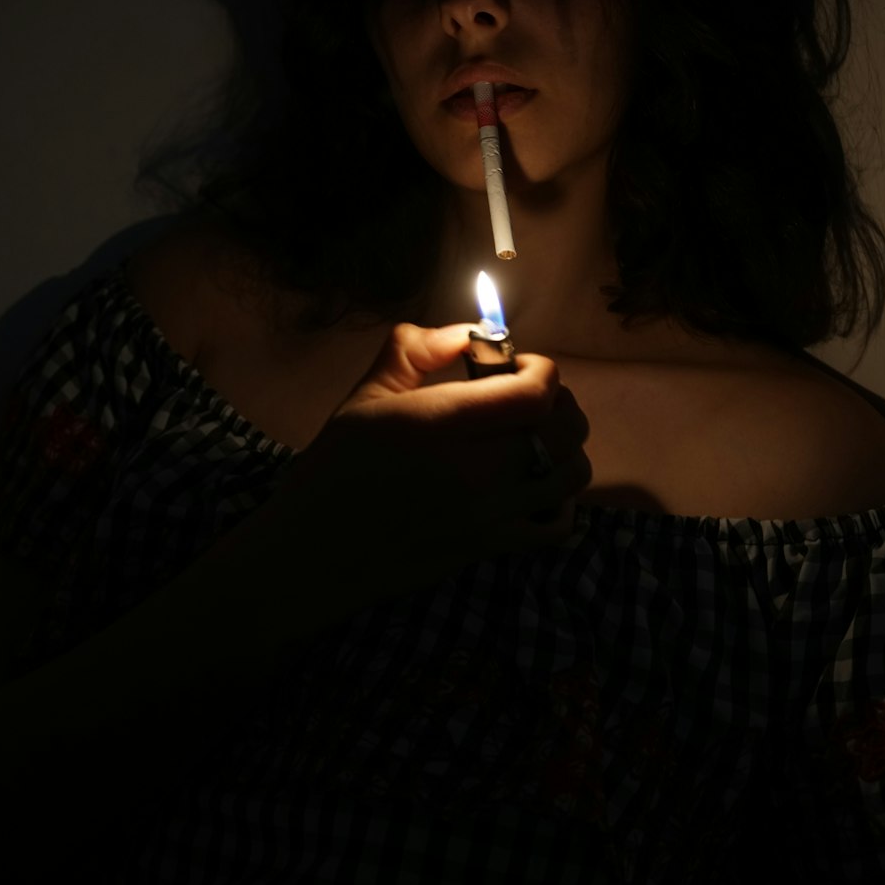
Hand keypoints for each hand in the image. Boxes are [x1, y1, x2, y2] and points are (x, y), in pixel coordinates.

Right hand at [291, 321, 590, 598]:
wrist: (314, 552)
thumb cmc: (336, 468)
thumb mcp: (365, 396)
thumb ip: (416, 351)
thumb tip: (464, 332)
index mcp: (437, 425)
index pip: (532, 394)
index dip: (541, 369)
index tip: (517, 364)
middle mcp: (472, 472)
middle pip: (563, 430)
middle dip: (557, 401)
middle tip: (525, 396)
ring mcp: (487, 516)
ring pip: (571, 474)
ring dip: (565, 446)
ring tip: (531, 437)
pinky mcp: (490, 549)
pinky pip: (557, 525)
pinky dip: (560, 499)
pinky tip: (531, 484)